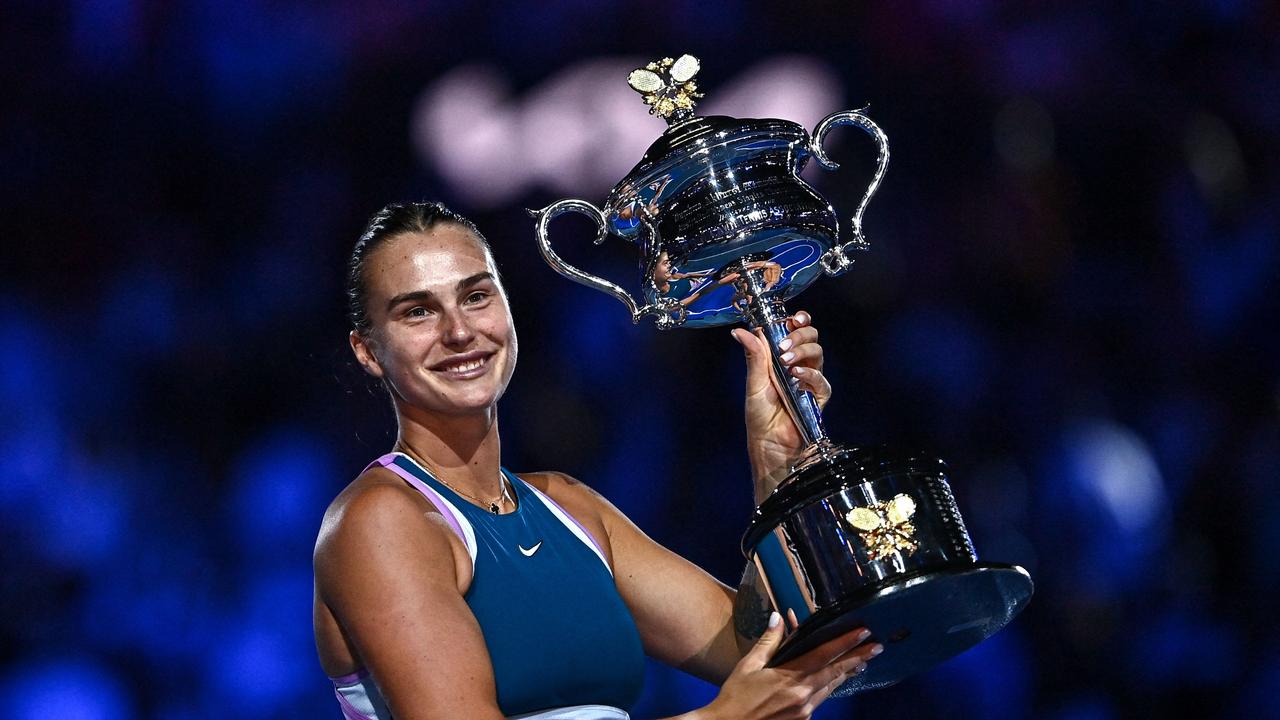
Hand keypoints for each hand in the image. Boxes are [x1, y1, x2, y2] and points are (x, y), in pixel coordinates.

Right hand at [698, 612, 880, 719]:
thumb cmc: (736, 696)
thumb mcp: (749, 665)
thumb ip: (769, 641)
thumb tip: (779, 617)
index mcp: (790, 677)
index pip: (825, 655)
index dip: (846, 643)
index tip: (863, 632)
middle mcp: (803, 695)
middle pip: (837, 672)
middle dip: (858, 658)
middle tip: (877, 647)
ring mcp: (805, 710)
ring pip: (831, 687)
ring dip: (847, 673)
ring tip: (861, 662)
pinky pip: (820, 699)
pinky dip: (828, 686)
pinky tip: (832, 680)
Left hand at [730, 311, 830, 497]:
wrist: (768, 443)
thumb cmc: (759, 415)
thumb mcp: (754, 382)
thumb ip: (754, 356)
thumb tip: (740, 331)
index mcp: (782, 357)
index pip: (796, 330)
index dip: (799, 320)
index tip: (794, 318)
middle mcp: (799, 365)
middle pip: (811, 337)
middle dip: (800, 335)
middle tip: (784, 345)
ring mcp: (810, 380)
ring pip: (818, 353)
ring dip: (802, 352)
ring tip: (786, 361)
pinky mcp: (818, 397)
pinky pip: (821, 380)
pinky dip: (809, 374)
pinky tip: (796, 375)